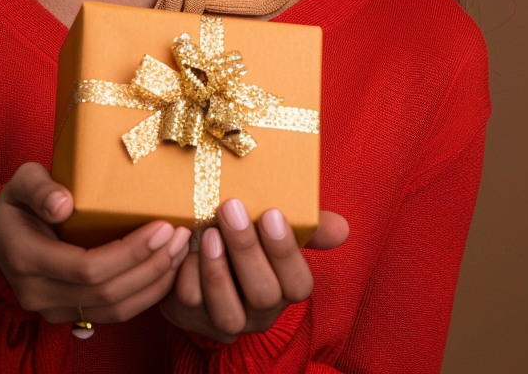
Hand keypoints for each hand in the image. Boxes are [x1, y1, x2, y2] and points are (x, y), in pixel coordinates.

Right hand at [0, 162, 191, 323]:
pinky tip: (165, 270)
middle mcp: (38, 292)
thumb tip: (63, 203)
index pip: (87, 267)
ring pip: (114, 309)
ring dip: (153, 283)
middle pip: (106, 292)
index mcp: (26, 258)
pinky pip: (112, 313)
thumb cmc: (18, 203)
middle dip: (151, 265)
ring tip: (179, 251)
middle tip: (180, 235)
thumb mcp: (21, 182)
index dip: (129, 251)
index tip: (161, 226)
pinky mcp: (68, 314)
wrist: (0, 237)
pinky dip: (144, 295)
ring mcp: (52, 309)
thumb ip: (39, 188)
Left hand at [159, 202, 348, 342]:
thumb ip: (307, 226)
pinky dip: (187, 272)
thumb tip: (342, 229)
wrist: (201, 252)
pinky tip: (185, 244)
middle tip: (231, 208)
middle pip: (262, 294)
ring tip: (209, 232)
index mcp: (286, 287)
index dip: (285, 251)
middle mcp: (260, 312)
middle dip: (246, 250)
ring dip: (217, 269)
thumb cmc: (248, 238)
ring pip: (226, 310)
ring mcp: (225, 318)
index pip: (298, 284)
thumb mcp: (275, 229)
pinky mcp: (190, 317)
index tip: (271, 213)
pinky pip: (190, 302)